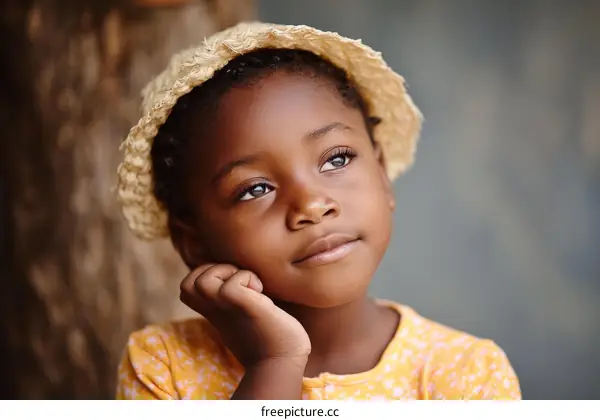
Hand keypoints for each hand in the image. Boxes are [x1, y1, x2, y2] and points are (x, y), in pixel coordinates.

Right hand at [180, 264, 310, 367]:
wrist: (285, 362)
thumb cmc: (273, 338)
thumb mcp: (246, 314)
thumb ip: (237, 301)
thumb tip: (246, 283)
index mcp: (215, 311)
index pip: (188, 287)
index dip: (204, 275)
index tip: (231, 282)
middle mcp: (217, 310)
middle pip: (186, 284)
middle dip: (210, 271)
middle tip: (238, 281)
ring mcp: (229, 309)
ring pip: (199, 282)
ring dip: (225, 271)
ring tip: (249, 285)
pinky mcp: (246, 307)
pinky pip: (230, 286)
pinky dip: (246, 278)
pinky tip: (260, 292)